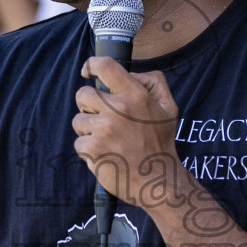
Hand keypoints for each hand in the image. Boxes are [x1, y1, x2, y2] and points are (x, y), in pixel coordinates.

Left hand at [73, 57, 182, 206]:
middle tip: (103, 119)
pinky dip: (89, 150)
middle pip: (82, 94)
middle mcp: (118, 108)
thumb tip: (129, 73)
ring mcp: (103, 128)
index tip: (88, 71)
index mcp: (135, 94)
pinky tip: (106, 155)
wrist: (158, 181)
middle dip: (88, 106)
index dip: (91, 65)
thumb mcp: (168, 107)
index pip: (105, 66)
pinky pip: (79, 142)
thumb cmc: (160, 143)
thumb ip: (153, 82)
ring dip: (89, 130)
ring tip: (109, 141)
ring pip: (78, 120)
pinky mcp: (92, 148)